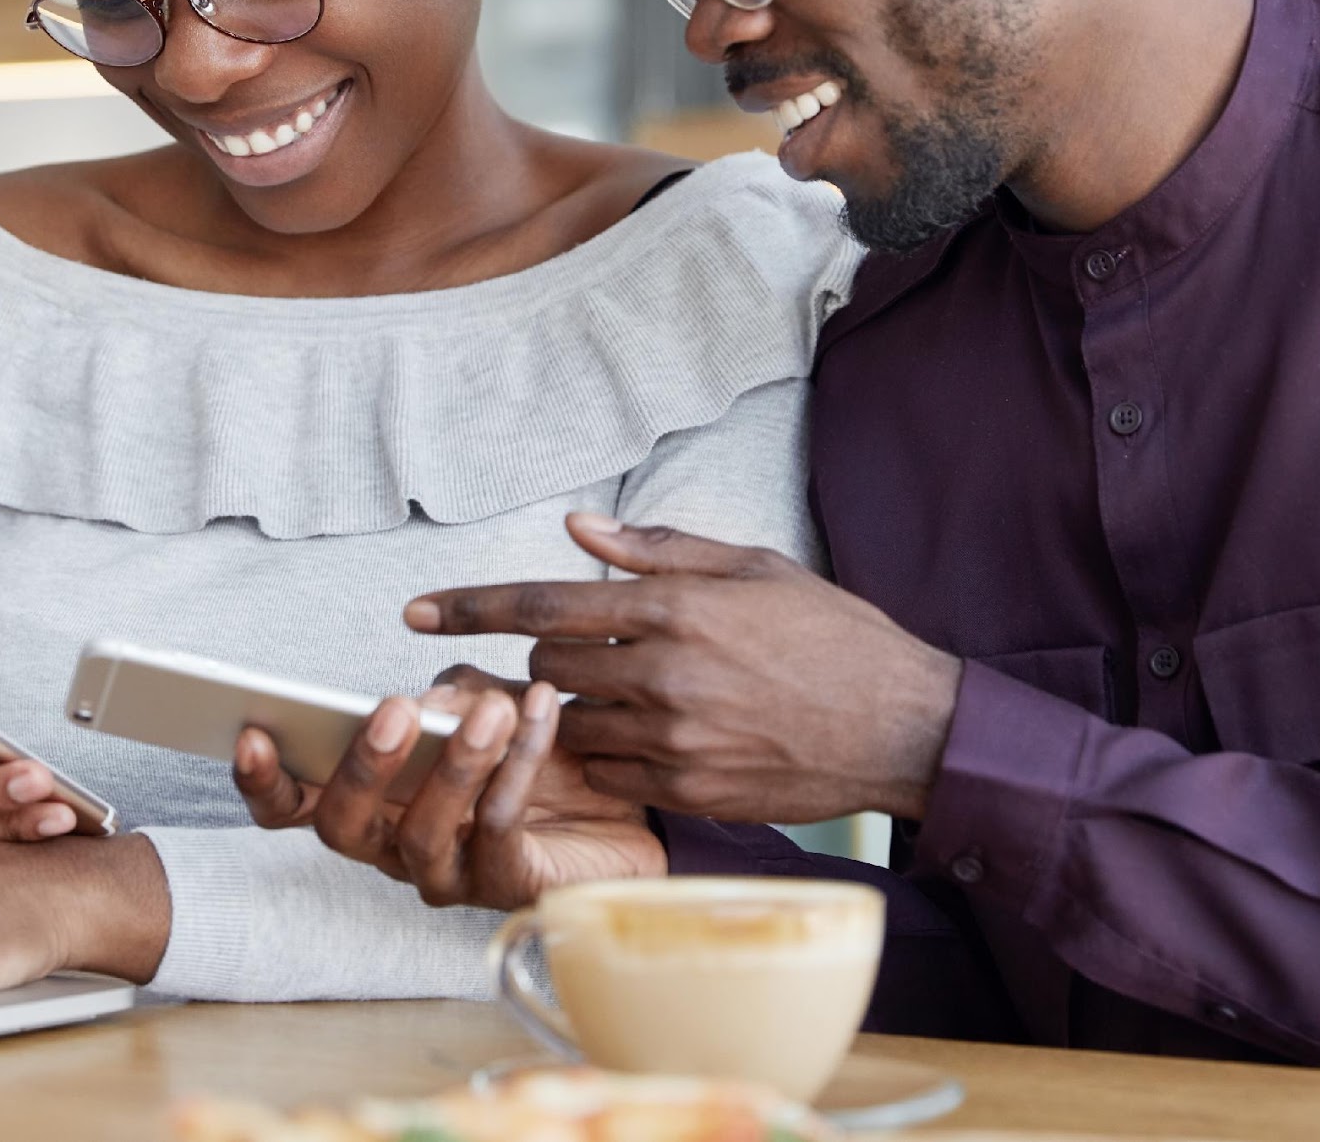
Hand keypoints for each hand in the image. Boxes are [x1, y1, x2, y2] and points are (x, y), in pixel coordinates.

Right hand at [234, 666, 666, 910]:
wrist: (628, 803)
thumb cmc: (542, 754)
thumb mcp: (492, 700)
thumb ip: (456, 694)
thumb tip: (429, 699)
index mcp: (372, 798)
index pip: (293, 804)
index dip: (263, 779)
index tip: (253, 730)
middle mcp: (394, 846)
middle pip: (342, 829)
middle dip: (361, 768)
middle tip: (395, 713)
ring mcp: (448, 875)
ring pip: (421, 834)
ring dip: (454, 764)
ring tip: (490, 711)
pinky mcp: (507, 888)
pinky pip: (498, 833)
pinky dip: (516, 766)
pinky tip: (536, 719)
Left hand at [403, 514, 963, 823]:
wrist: (904, 727)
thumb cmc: (834, 637)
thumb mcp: (753, 569)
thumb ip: (658, 550)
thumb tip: (577, 528)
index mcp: (676, 607)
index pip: (543, 601)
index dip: (469, 607)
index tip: (415, 612)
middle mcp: (664, 673)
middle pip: (546, 664)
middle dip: (537, 656)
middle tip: (554, 655)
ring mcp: (674, 739)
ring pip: (569, 723)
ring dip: (565, 709)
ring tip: (590, 699)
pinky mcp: (688, 790)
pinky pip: (608, 772)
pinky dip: (606, 753)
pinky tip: (638, 737)